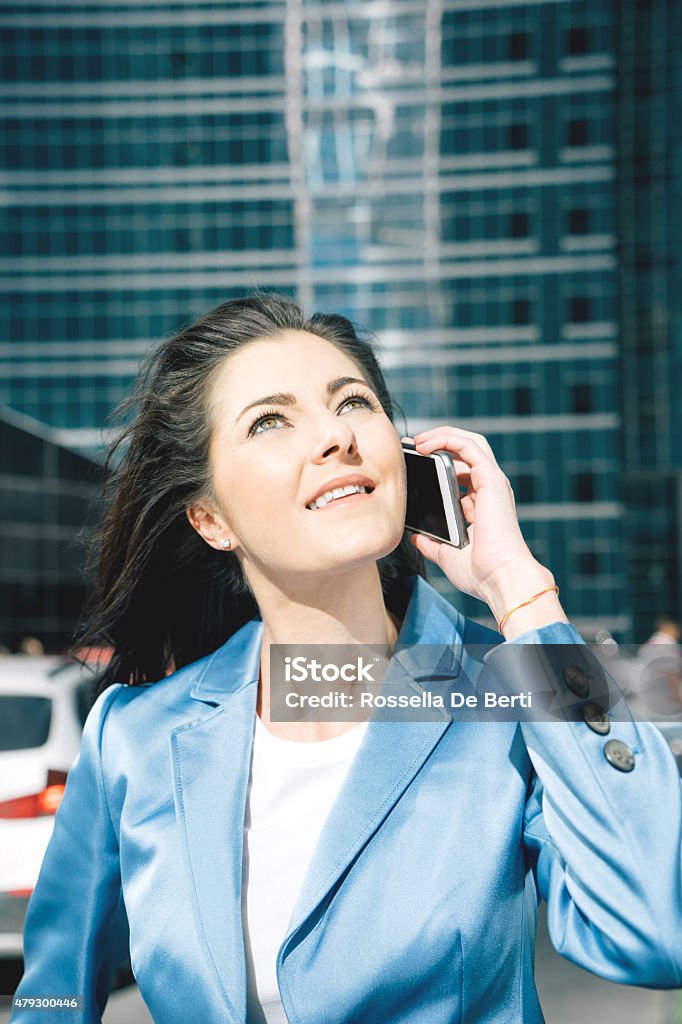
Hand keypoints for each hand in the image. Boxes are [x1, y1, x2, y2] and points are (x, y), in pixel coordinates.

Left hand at [403, 427, 548, 609]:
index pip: (460, 472)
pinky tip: (425, 445)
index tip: (413, 461)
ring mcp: (492, 482)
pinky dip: (447, 439)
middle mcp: (488, 490)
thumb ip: (431, 543)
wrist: (499, 578)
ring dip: (442, 435)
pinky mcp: (491, 479)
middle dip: (439, 442)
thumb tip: (416, 537)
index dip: (438, 462)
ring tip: (417, 440)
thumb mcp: (447, 555)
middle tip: (413, 444)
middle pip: (466, 452)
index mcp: (480, 505)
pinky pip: (469, 446)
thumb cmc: (480, 572)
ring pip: (469, 442)